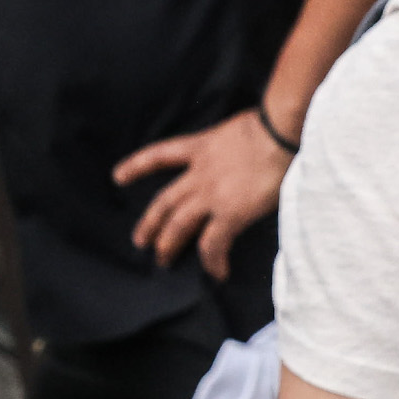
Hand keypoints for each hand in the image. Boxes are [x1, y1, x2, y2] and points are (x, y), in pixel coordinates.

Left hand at [116, 111, 290, 278]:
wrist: (281, 131)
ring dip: (168, 245)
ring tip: (163, 260)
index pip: (159, 155)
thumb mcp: (236, 130)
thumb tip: (238, 157)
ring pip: (178, 225)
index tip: (117, 176)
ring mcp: (211, 194)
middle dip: (149, 223)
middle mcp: (199, 173)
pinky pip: (213, 244)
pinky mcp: (230, 213)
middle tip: (140, 242)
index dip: (136, 166)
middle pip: (164, 202)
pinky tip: (216, 273)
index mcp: (200, 147)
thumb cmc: (271, 125)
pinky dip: (212, 261)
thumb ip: (227, 147)